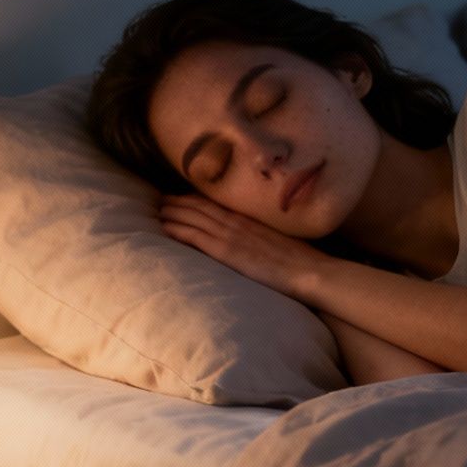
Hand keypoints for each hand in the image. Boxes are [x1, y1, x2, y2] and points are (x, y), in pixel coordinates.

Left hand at [157, 194, 325, 300]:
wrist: (309, 271)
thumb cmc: (301, 261)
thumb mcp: (280, 240)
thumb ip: (262, 237)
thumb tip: (255, 243)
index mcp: (249, 219)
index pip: (216, 204)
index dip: (196, 199)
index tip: (181, 196)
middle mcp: (237, 222)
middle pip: (200, 206)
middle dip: (179, 201)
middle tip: (160, 199)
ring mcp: (230, 235)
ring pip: (193, 217)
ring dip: (173, 212)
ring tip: (157, 209)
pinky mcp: (226, 251)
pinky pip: (195, 236)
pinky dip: (178, 229)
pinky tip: (164, 227)